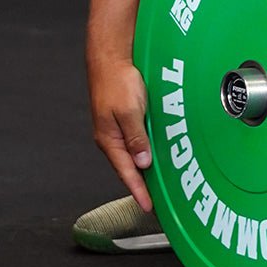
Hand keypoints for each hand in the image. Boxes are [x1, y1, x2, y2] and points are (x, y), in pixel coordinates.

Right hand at [87, 59, 152, 211]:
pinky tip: (153, 153)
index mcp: (109, 140)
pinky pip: (135, 140)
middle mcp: (111, 138)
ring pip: (133, 154)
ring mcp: (116, 129)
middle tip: (155, 201)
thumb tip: (142, 162)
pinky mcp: (122, 119)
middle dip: (141, 185)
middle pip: (129, 167)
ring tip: (157, 184)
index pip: (127, 173)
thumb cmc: (117, 81)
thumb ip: (136, 137)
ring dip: (144, 168)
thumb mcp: (129, 111)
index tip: (148, 207)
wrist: (110, 59)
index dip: (139, 191)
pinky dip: (144, 150)